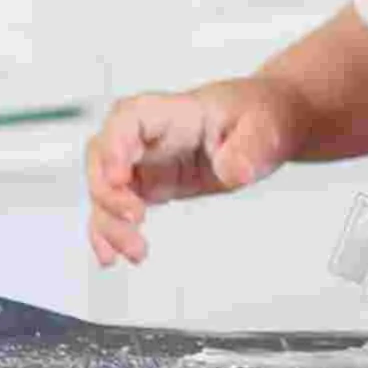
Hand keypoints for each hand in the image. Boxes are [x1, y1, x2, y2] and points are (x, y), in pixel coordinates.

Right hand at [86, 78, 309, 265]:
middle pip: (103, 154)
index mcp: (175, 111)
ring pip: (104, 186)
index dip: (114, 144)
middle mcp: (150, 135)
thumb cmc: (257, 116)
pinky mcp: (148, 184)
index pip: (130, 117)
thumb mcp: (264, 129)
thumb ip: (248, 149)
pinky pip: (114, 206)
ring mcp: (145, 161)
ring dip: (108, 221)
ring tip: (135, 251)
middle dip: (108, 191)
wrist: (264, 123)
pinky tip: (111, 255)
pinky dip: (107, 231)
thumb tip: (232, 171)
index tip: (118, 177)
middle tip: (135, 220)